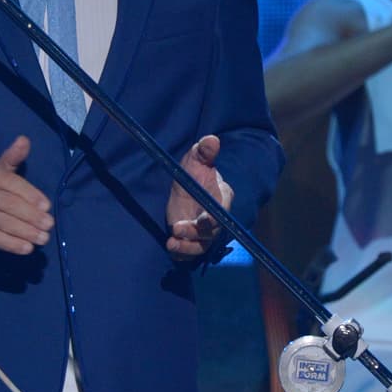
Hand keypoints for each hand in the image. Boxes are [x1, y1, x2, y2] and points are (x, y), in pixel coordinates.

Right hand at [0, 134, 53, 254]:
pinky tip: (27, 248)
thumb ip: (12, 158)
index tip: (47, 206)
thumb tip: (24, 139)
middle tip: (50, 224)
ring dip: (27, 232)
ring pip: (5, 224)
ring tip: (44, 238)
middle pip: (10, 205)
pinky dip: (14, 245)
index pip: (11, 183)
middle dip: (33, 216)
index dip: (31, 195)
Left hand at [166, 133, 233, 255]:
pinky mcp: (191, 240)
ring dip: (186, 247)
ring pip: (200, 246)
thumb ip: (204, 152)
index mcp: (222, 199)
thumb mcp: (197, 159)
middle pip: (210, 233)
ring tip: (171, 243)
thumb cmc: (195, 171)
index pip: (221, 212)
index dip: (213, 218)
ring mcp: (204, 232)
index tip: (203, 220)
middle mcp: (216, 219)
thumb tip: (211, 139)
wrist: (188, 186)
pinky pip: (189, 252)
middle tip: (176, 228)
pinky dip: (181, 252)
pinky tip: (170, 246)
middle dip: (195, 233)